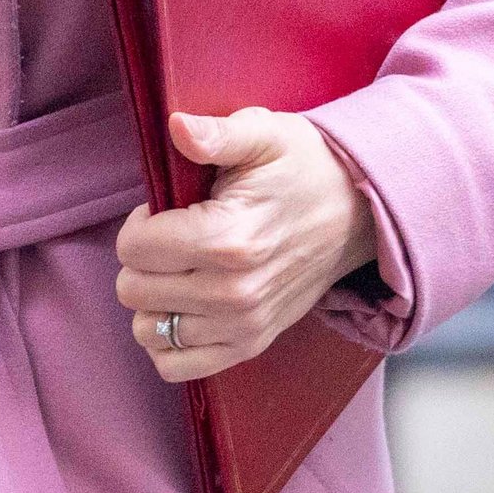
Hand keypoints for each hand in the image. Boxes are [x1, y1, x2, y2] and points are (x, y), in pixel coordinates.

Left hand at [114, 108, 382, 381]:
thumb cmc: (303, 167)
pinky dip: (167, 340)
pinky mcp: (250, 345)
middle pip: (134, 290)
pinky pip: (177, 365)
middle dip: (141, 259)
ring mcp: (243, 326)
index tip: (167, 209)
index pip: (134, 248)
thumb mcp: (264, 133)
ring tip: (177, 269)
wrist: (358, 212)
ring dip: (151, 300)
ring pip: (149, 331)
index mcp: (228, 238)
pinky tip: (181, 306)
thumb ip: (216, 133)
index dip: (139, 222)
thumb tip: (176, 126)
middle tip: (173, 237)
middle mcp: (234, 293)